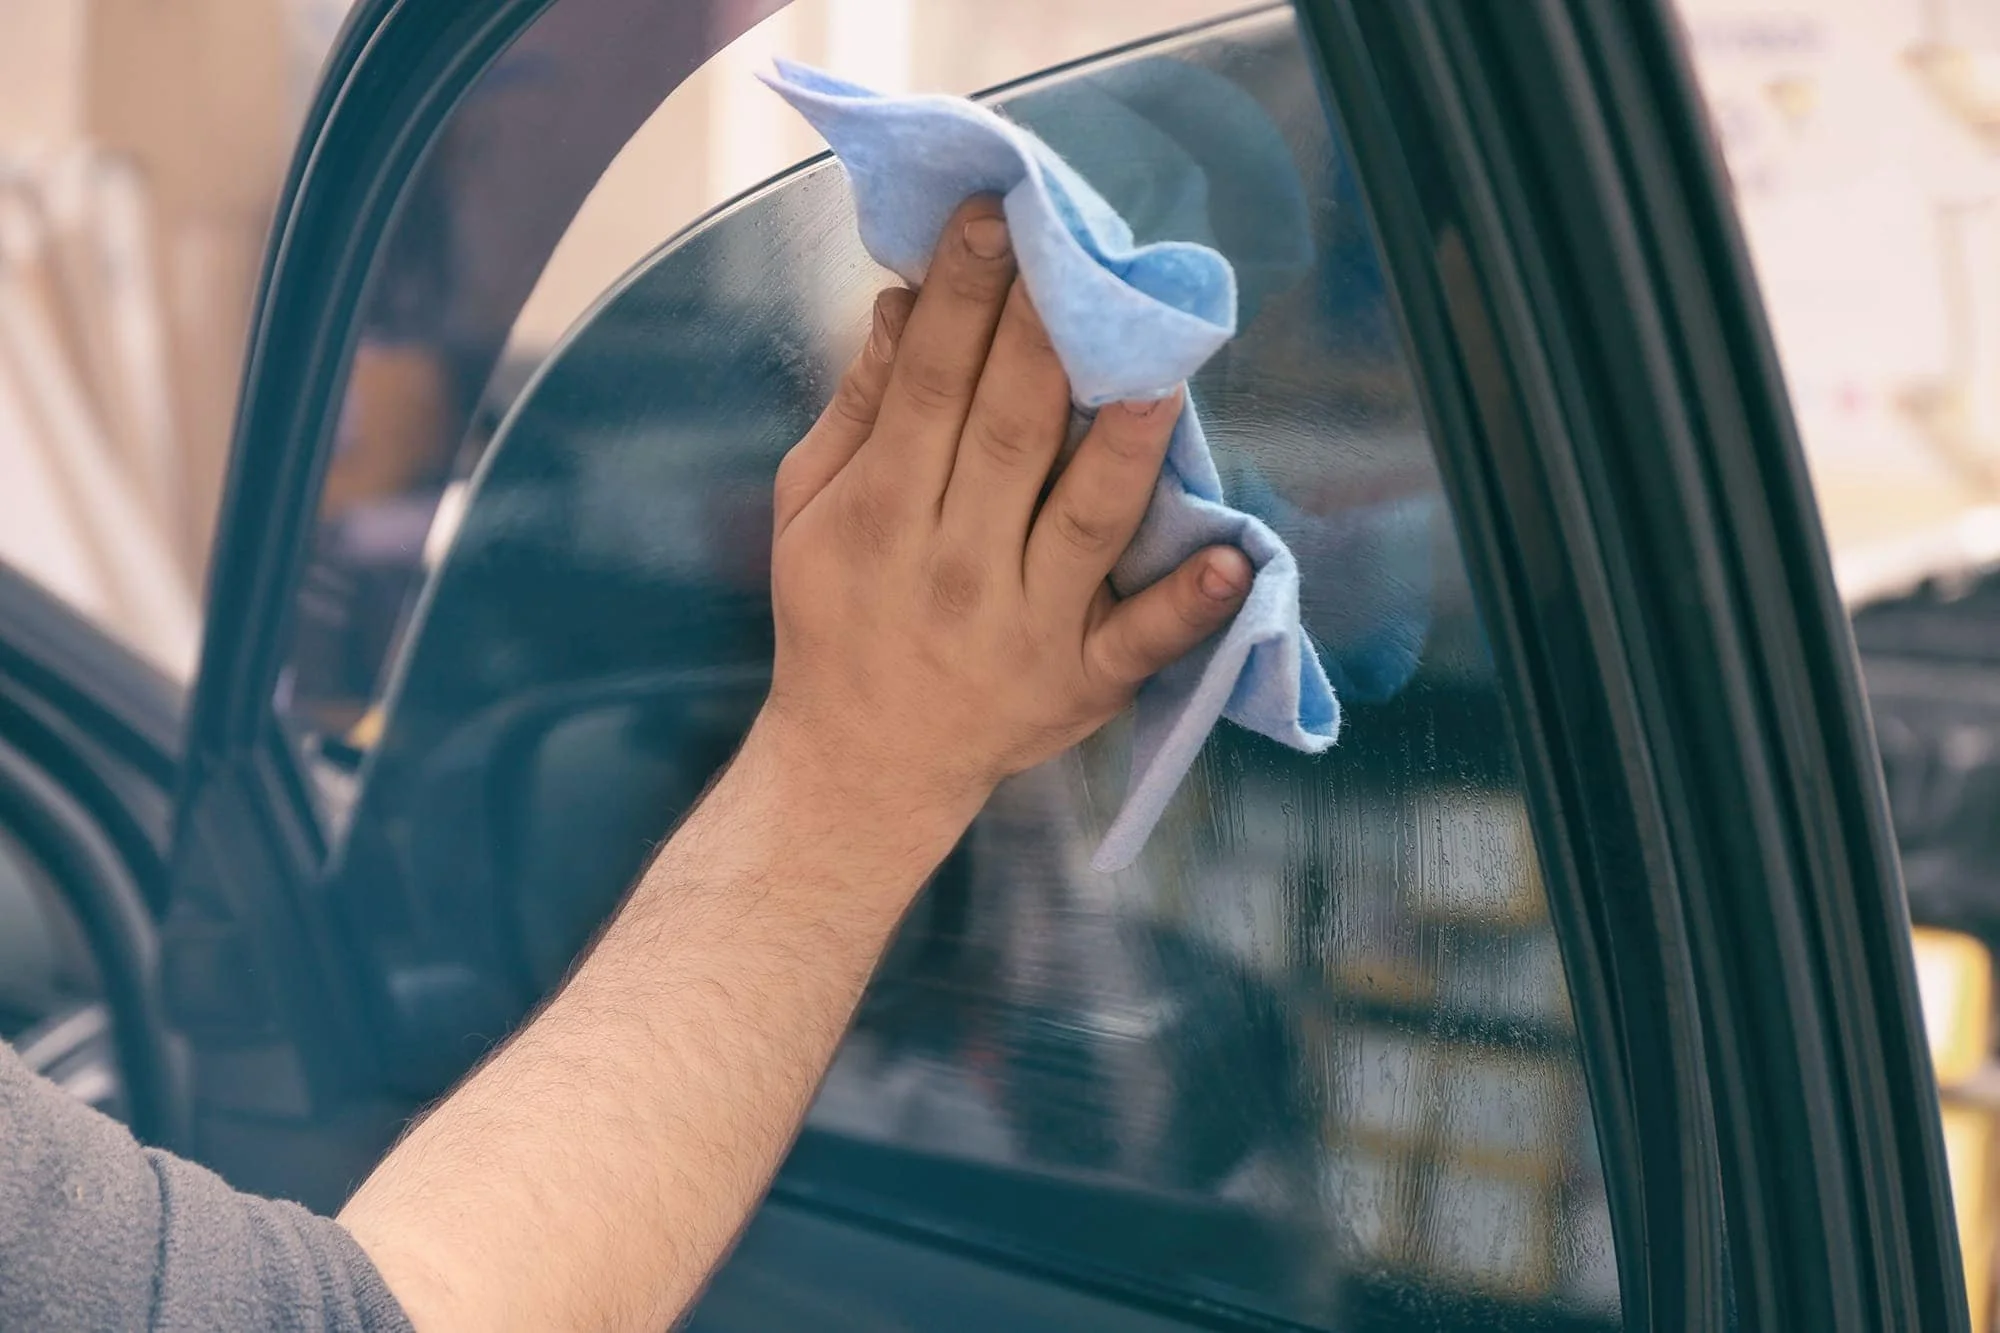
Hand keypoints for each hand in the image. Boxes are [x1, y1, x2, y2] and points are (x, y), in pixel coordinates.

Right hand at [751, 195, 1251, 845]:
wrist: (864, 765)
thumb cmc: (838, 616)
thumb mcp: (810, 509)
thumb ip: (862, 410)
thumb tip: (905, 304)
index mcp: (881, 516)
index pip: (930, 388)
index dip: (962, 299)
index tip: (993, 219)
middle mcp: (955, 565)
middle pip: (1008, 434)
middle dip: (1042, 335)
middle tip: (1077, 248)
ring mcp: (1025, 626)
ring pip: (1083, 521)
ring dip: (1125, 446)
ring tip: (1163, 370)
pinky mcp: (1082, 682)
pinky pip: (1140, 644)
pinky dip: (1187, 607)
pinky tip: (1232, 563)